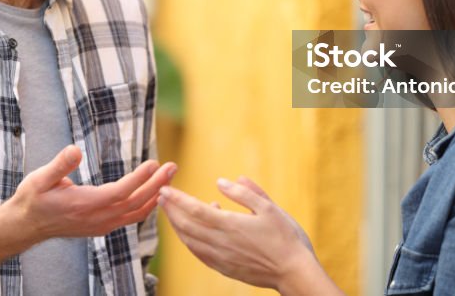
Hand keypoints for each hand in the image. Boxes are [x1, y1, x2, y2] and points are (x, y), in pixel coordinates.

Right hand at [0, 145, 176, 249]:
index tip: (154, 163)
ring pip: (136, 213)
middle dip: (157, 185)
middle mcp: (97, 219)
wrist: (26, 225)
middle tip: (173, 166)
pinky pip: (130, 218)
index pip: (120, 193)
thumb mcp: (40, 178)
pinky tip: (155, 194)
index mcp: (84, 205)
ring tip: (170, 176)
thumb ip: (59, 165)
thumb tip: (74, 150)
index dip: (139, 179)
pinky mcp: (101, 227)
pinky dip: (146, 206)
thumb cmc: (33, 199)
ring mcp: (101, 225)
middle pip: (135, 203)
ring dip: (155, 195)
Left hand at [158, 176, 324, 292]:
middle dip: (171, 211)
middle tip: (161, 197)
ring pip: (190, 241)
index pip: (195, 210)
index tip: (165, 189)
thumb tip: (220, 182)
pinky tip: (190, 234)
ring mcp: (221, 258)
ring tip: (171, 213)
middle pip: (186, 226)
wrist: (294, 272)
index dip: (177, 199)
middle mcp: (221, 243)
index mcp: (230, 225)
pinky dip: (189, 242)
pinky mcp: (224, 269)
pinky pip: (199, 254)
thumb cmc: (285, 237)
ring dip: (177, 226)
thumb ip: (243, 193)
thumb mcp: (268, 208)